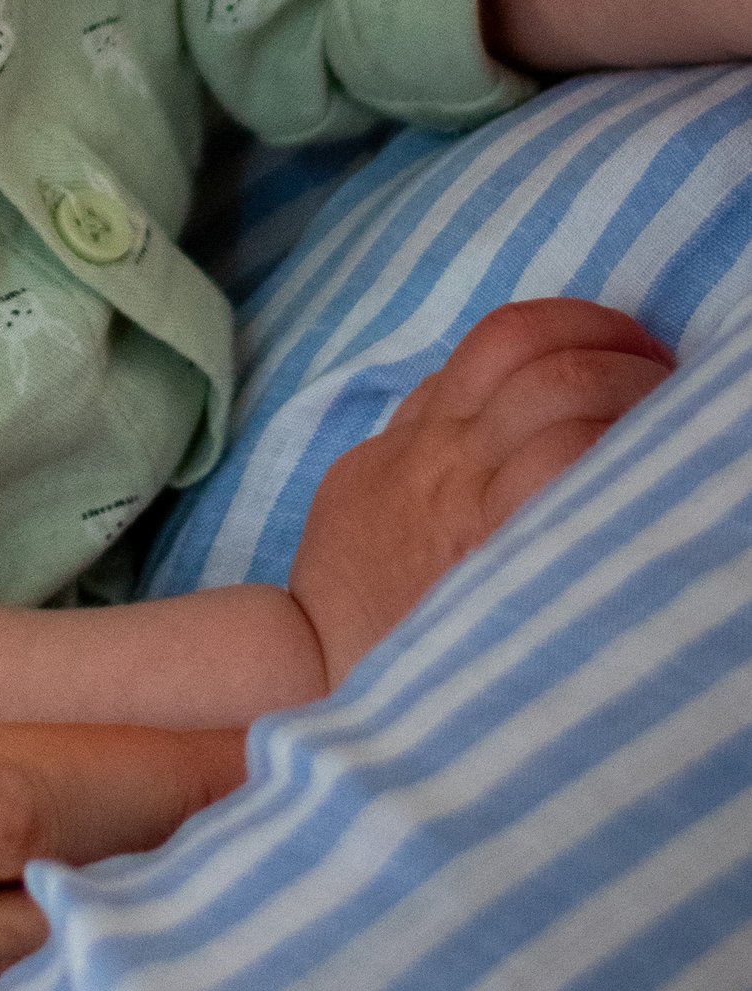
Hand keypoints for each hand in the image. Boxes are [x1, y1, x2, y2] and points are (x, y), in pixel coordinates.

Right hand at [287, 296, 671, 686]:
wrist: (316, 663)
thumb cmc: (353, 586)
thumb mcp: (368, 482)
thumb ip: (425, 431)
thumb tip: (487, 391)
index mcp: (425, 431)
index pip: (507, 337)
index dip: (583, 326)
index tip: (627, 350)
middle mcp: (450, 453)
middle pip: (550, 363)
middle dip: (625, 360)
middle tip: (669, 387)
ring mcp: (473, 503)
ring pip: (565, 406)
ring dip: (635, 404)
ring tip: (674, 432)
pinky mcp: (495, 559)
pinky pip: (566, 480)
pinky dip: (613, 463)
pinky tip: (644, 482)